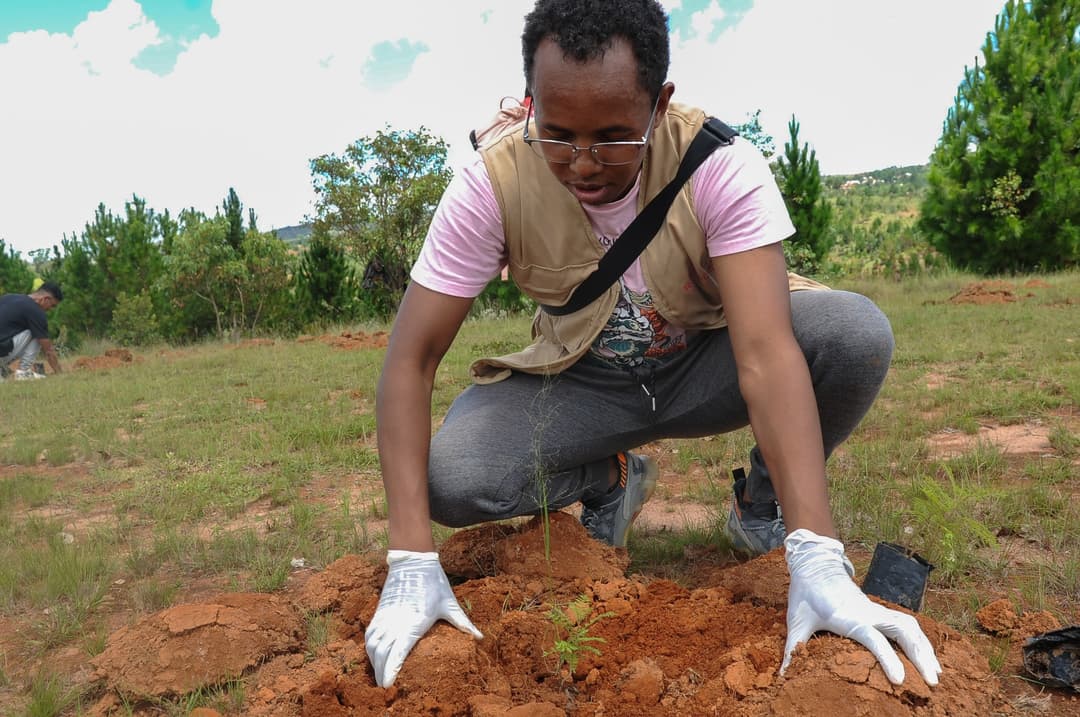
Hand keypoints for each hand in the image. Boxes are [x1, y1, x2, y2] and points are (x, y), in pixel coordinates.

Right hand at [365, 550, 482, 687]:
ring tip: (378, 675)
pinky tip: (373, 655)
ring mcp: (385, 616)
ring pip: (372, 644)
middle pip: (381, 653)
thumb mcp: (449, 603)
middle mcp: (395, 621)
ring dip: (373, 661)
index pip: (397, 651)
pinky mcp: (380, 611)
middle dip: (380, 672)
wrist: (413, 560)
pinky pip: (369, 634)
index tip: (388, 684)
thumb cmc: (433, 582)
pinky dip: (368, 648)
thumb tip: (480, 637)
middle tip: (385, 687)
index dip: (390, 669)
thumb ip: (463, 623)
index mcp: (413, 622)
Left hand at [782, 529, 941, 685]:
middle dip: (920, 655)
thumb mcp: (796, 621)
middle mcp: (867, 613)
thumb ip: (792, 649)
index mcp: (848, 617)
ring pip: (909, 626)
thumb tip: (780, 678)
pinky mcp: (878, 610)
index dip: (887, 659)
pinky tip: (927, 656)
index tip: (900, 680)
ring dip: (924, 647)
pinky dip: (919, 638)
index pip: (873, 638)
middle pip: (903, 631)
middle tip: (933, 682)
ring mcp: (875, 610)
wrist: (814, 565)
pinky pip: (905, 623)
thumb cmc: (805, 594)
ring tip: (937, 673)